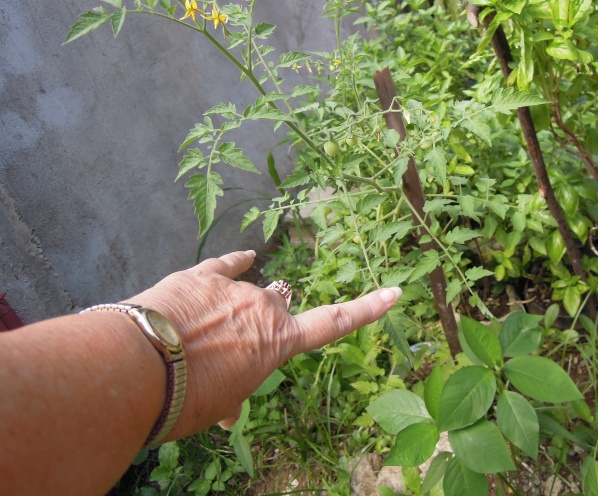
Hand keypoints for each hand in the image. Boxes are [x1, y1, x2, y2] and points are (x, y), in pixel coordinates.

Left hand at [124, 250, 398, 439]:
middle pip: (280, 307)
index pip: (333, 323)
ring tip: (205, 333)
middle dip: (265, 324)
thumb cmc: (184, 397)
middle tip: (232, 352)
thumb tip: (228, 408)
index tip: (394, 292)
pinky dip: (234, 263)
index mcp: (278, 342)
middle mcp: (265, 307)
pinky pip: (226, 264)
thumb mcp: (218, 406)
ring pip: (251, 291)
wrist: (137, 366)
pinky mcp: (201, 276)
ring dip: (238, 308)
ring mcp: (234, 288)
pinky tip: (244, 256)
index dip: (367, 309)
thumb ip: (232, 395)